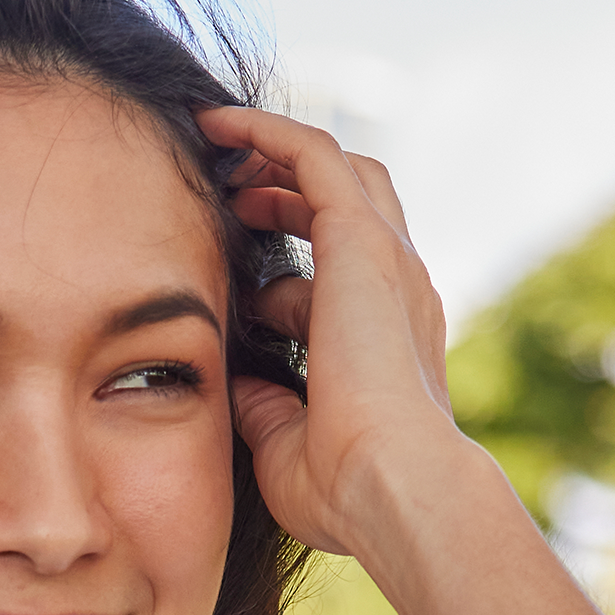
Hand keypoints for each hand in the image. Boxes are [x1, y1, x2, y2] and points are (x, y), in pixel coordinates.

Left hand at [198, 105, 465, 560]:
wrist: (392, 486)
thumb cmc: (346, 490)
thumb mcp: (285, 443)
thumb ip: (265, 406)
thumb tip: (238, 382)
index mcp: (385, 336)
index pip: (339, 266)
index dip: (288, 248)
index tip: (235, 248)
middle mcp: (395, 289)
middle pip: (347, 203)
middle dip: (286, 187)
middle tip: (230, 189)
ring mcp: (385, 261)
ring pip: (335, 171)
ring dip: (276, 154)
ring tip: (218, 147)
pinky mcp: (362, 243)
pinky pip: (313, 158)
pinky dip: (268, 133)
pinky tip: (218, 125)